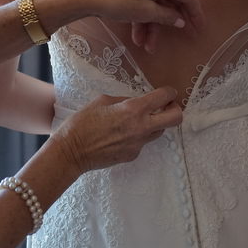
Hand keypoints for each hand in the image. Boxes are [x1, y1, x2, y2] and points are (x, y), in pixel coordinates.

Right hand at [52, 87, 181, 172]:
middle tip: (166, 107)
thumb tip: (136, 102)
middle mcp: (141, 127)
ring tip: (138, 120)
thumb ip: (124, 100)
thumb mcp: (103, 101)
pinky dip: (138, 136)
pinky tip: (121, 135)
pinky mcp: (133, 155)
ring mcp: (139, 144)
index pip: (165, 97)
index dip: (170, 92)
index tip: (168, 92)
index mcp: (133, 109)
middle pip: (175, 119)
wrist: (72, 151)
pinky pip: (143, 142)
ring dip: (155, 123)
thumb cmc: (82, 122)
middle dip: (175, 110)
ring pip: (160, 132)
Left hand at [77, 0, 204, 52]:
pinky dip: (143, 22)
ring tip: (147, 47)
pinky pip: (145, 7)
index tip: (199, 29)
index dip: (195, 13)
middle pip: (172, 3)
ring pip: (156, 9)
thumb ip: (167, 17)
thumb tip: (180, 20)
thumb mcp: (147, 12)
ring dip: (154, 28)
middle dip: (172, 24)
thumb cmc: (120, 1)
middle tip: (184, 38)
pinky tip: (138, 39)